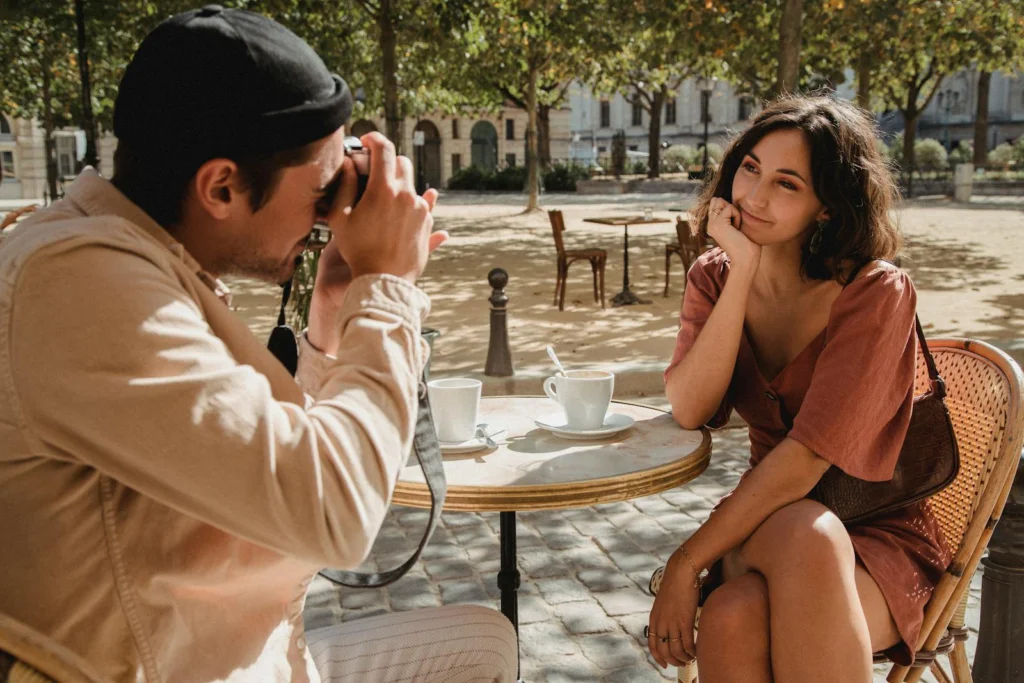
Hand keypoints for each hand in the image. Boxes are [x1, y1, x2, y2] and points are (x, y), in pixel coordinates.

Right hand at [323, 132, 447, 282]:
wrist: (384, 279)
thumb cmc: (358, 250)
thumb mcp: (340, 217)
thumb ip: (345, 184)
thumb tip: (351, 163)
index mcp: (384, 190)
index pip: (383, 148)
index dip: (374, 138)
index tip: (367, 140)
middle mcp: (407, 195)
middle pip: (401, 162)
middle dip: (387, 162)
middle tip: (373, 172)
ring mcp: (420, 209)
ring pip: (411, 183)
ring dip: (397, 183)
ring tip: (382, 199)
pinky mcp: (427, 222)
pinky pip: (419, 202)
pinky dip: (407, 201)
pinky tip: (394, 214)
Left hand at [647, 550, 699, 668]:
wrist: (681, 572)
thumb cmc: (675, 585)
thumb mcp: (664, 602)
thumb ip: (665, 615)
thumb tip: (671, 626)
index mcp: (654, 619)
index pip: (652, 645)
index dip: (658, 657)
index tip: (664, 664)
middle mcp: (661, 623)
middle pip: (664, 651)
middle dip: (673, 661)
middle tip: (682, 664)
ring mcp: (672, 623)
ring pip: (676, 651)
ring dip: (684, 658)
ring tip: (691, 658)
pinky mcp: (685, 621)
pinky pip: (688, 644)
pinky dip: (692, 651)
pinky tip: (697, 651)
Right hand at [706, 197, 760, 278]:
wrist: (746, 259)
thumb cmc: (747, 244)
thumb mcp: (737, 225)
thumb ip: (731, 214)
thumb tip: (726, 200)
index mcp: (713, 225)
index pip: (716, 203)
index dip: (729, 208)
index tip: (736, 225)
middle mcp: (710, 224)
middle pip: (717, 200)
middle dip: (730, 208)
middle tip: (736, 225)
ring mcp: (712, 224)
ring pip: (722, 202)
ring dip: (734, 212)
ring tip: (737, 227)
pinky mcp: (717, 223)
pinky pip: (729, 208)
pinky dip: (737, 216)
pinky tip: (738, 229)